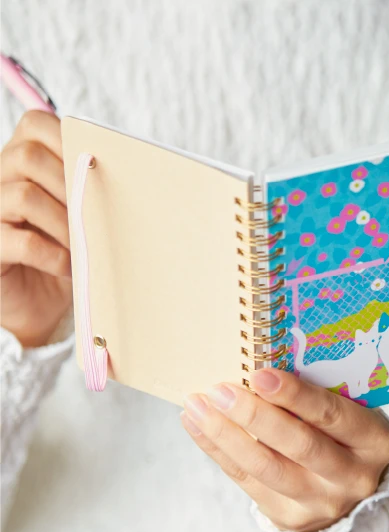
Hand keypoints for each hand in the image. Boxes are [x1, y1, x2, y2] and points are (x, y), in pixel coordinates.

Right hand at [1, 111, 72, 346]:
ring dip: (64, 223)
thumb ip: (89, 188)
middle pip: (28, 156)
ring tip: (83, 245)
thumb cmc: (68, 251)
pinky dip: (53, 255)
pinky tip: (68, 266)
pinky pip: (20, 241)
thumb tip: (129, 175)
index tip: (95, 168)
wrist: (44, 303)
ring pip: (24, 195)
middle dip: (70, 186)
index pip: (36, 123)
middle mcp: (0, 179)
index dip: (68, 140)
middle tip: (93, 215)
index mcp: (22, 161)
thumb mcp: (81, 215)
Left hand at [181, 368, 388, 531]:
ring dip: (225, 434)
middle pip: (298, 445)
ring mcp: (322, 502)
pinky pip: (247, 482)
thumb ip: (318, 392)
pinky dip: (218, 451)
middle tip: (220, 390)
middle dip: (254, 416)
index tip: (259, 374)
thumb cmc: (347, 432)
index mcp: (373, 440)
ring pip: (266, 467)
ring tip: (197, 406)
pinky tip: (197, 425)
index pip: (331, 414)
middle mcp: (352, 477)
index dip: (294, 395)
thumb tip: (261, 362)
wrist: (356, 487)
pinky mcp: (291, 517)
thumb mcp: (351, 409)